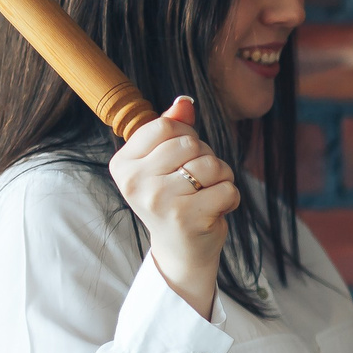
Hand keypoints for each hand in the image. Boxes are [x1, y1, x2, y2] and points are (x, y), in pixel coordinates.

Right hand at [108, 96, 237, 317]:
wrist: (180, 251)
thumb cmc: (174, 199)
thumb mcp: (165, 163)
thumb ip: (173, 129)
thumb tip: (185, 101)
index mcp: (123, 165)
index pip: (166, 126)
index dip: (187, 136)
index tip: (183, 158)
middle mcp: (136, 183)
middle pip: (190, 143)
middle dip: (206, 157)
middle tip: (197, 182)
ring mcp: (160, 201)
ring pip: (211, 164)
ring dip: (221, 177)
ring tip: (207, 195)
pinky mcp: (188, 218)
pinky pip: (228, 188)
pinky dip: (230, 198)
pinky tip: (215, 210)